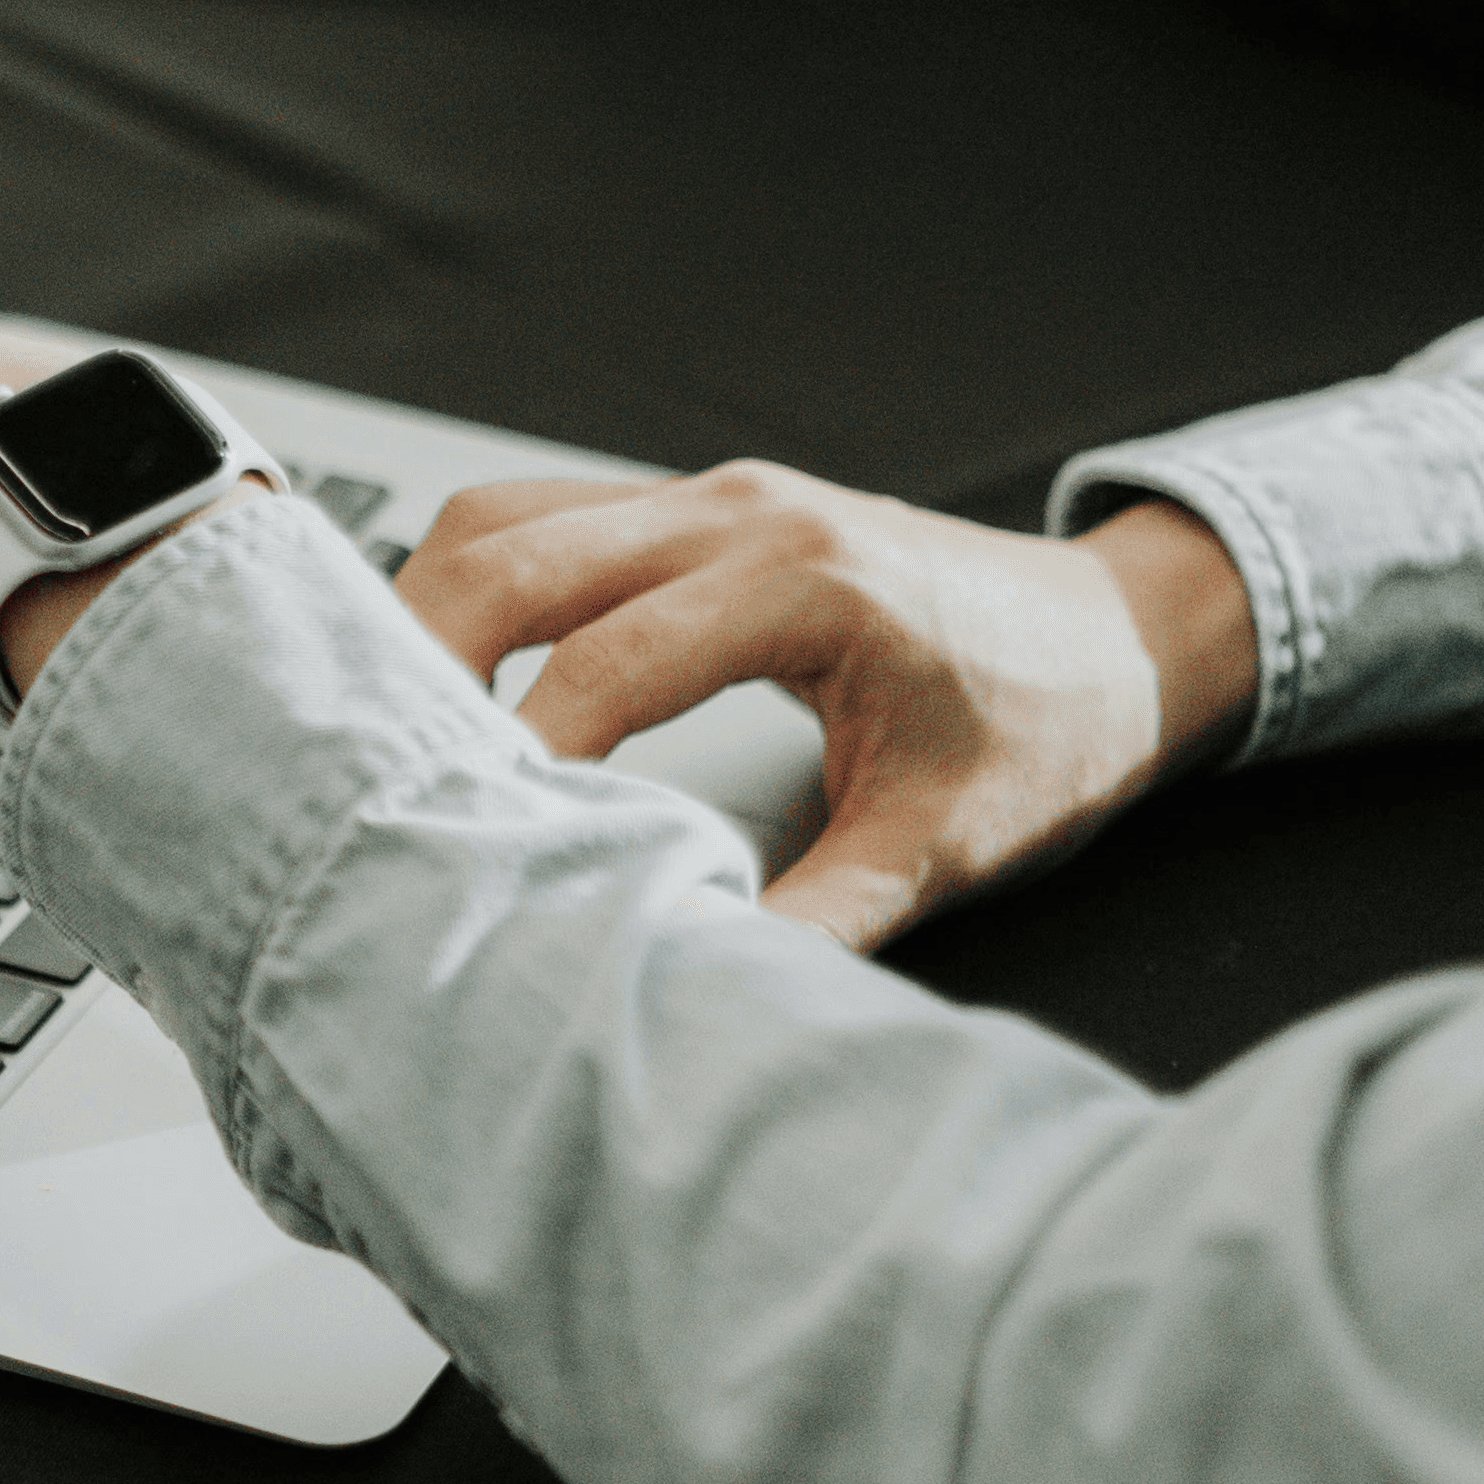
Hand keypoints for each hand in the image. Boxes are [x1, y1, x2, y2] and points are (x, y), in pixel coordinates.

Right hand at [394, 464, 1258, 950]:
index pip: (608, 653)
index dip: (523, 746)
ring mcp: (709, 497)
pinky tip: (449, 668)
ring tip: (384, 718)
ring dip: (432, 604)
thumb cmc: (1050, 717)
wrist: (1121, 632)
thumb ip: (823, 914)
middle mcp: (739, 512)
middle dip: (420, 650)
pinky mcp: (693, 510)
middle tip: (363, 762)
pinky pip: (543, 516)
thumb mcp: (948, 838)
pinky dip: (477, 585)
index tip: (465, 828)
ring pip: (509, 514)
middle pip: (516, 549)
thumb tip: (706, 986)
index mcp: (803, 578)